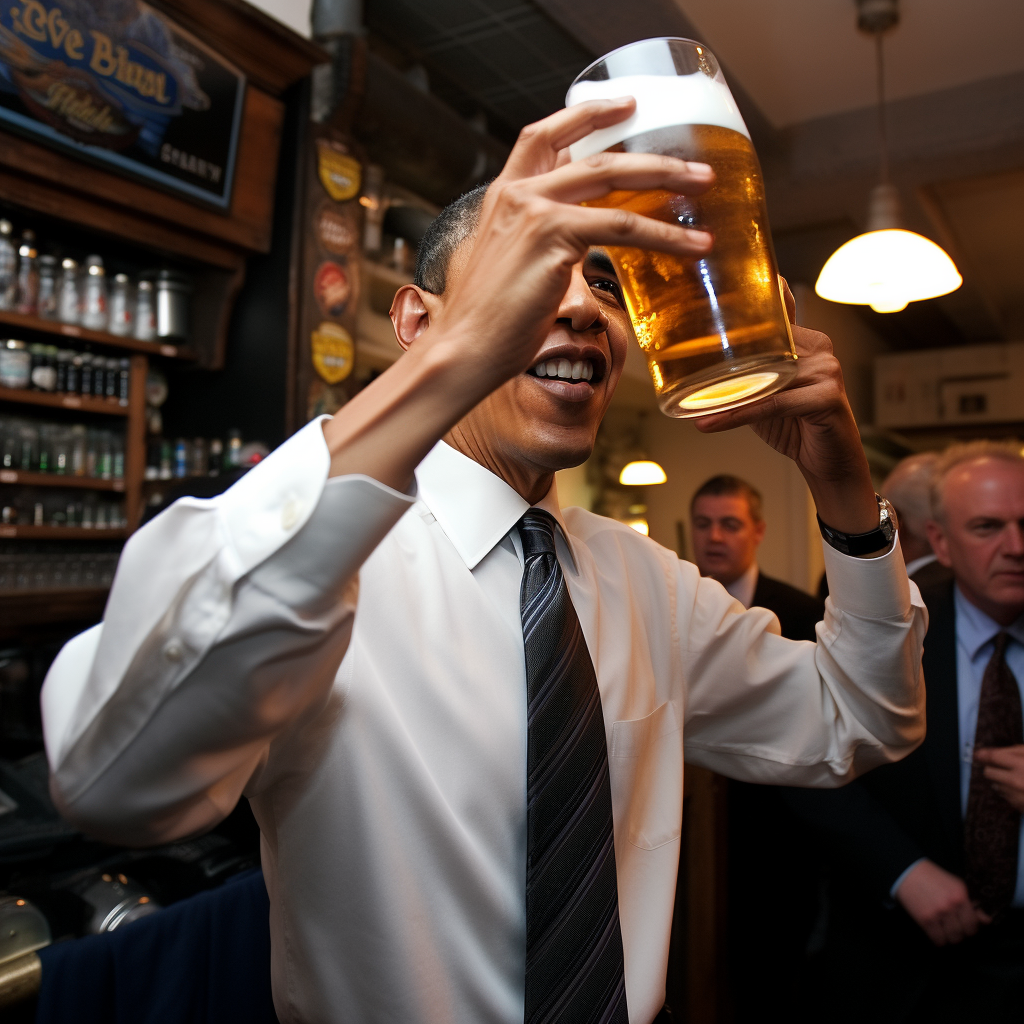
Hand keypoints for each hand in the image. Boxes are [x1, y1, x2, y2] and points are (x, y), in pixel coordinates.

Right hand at [431, 99, 715, 389]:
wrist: (464, 348)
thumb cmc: (488, 323)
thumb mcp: (509, 267)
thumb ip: (537, 244)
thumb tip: (570, 249)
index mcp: (503, 197)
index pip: (544, 137)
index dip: (586, 115)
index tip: (624, 106)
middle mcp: (517, 195)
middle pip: (591, 152)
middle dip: (648, 151)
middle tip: (690, 159)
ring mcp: (534, 212)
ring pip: (612, 177)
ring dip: (667, 177)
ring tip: (704, 185)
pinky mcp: (553, 238)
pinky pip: (623, 225)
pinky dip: (663, 234)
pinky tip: (691, 245)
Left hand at [692, 280, 878, 535]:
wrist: (829, 462)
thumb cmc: (795, 424)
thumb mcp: (763, 393)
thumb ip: (740, 376)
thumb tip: (691, 373)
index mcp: (803, 339)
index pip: (773, 310)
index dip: (741, 305)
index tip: (703, 303)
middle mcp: (818, 347)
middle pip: (764, 341)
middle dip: (723, 353)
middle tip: (683, 357)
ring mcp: (826, 370)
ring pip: (764, 374)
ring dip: (725, 391)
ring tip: (690, 400)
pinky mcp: (827, 397)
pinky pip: (773, 403)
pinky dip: (739, 414)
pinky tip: (711, 423)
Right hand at [895, 859, 991, 944]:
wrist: (906, 872)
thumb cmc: (931, 878)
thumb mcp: (954, 885)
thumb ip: (970, 903)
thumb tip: (987, 920)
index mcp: (961, 894)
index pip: (974, 923)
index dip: (969, 926)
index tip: (962, 924)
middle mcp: (952, 904)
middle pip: (965, 933)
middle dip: (959, 932)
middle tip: (951, 926)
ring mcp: (939, 912)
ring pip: (953, 939)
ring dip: (948, 937)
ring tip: (942, 928)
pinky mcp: (925, 919)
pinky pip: (938, 940)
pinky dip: (937, 939)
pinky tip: (933, 930)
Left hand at [974, 744, 1023, 811]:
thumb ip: (1014, 751)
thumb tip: (991, 752)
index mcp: (1021, 765)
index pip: (991, 757)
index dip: (982, 755)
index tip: (977, 755)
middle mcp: (1017, 781)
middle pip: (988, 773)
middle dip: (993, 769)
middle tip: (1002, 767)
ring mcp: (1018, 797)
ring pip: (996, 787)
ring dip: (1001, 782)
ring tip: (1018, 779)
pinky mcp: (1021, 808)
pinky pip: (1006, 798)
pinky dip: (1010, 793)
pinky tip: (1022, 791)